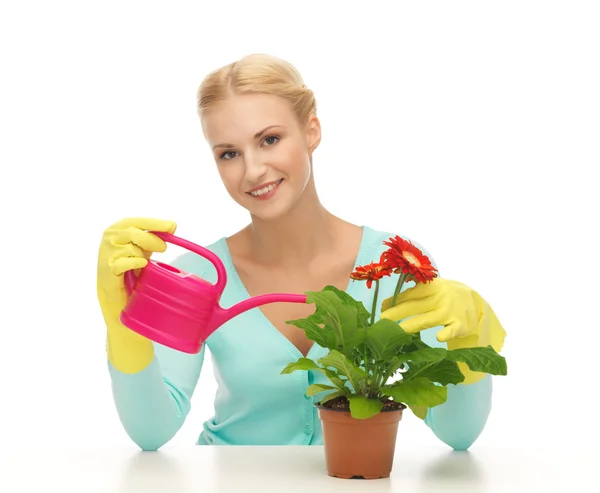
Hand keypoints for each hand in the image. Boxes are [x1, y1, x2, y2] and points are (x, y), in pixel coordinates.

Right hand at [97, 217, 176, 372]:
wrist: (125, 328)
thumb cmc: (140, 300)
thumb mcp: (154, 277)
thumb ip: (169, 266)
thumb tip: (216, 269)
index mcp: (122, 248)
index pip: (130, 223)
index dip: (151, 221)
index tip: (173, 227)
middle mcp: (110, 254)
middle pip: (123, 229)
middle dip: (147, 231)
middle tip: (165, 246)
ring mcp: (104, 267)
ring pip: (118, 244)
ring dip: (139, 245)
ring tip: (154, 256)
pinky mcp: (104, 283)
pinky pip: (113, 265)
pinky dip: (128, 262)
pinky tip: (142, 264)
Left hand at [380, 278, 505, 383]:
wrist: (476, 303)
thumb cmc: (447, 295)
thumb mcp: (435, 287)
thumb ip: (416, 290)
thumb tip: (389, 298)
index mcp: (433, 286)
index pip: (411, 293)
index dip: (395, 300)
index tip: (382, 307)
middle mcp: (441, 298)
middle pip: (414, 306)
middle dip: (396, 313)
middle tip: (381, 320)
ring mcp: (451, 312)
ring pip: (427, 320)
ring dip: (410, 325)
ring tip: (395, 332)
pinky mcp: (461, 325)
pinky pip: (452, 330)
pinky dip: (446, 333)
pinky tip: (438, 338)